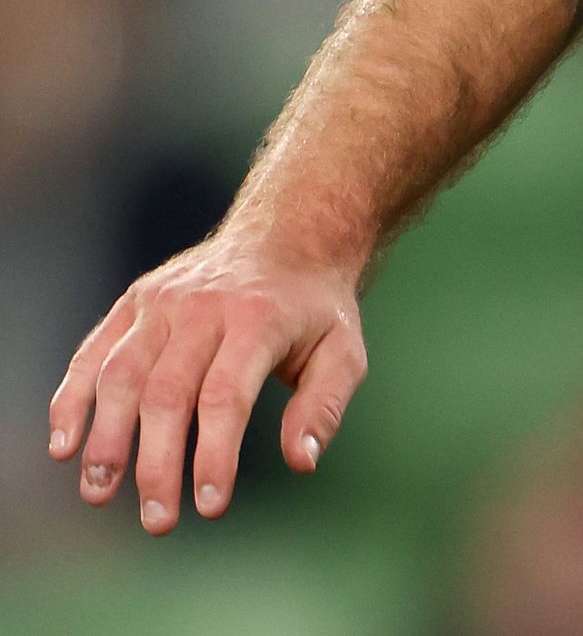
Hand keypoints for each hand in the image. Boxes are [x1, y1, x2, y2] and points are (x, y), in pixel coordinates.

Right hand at [46, 231, 366, 533]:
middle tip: (157, 520)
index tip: (210, 507)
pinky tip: (64, 445)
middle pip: (167, 393)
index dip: (214, 455)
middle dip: (157, 463)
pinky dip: (72, 399)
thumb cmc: (315, 309)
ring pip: (121, 374)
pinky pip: (93, 353)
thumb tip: (303, 461)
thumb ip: (324, 406)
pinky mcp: (133, 302)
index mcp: (258, 318)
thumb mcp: (343, 350)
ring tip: (98, 493)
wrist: (288, 237)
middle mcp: (202, 306)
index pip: (226, 396)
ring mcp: (161, 301)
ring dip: (104, 438)